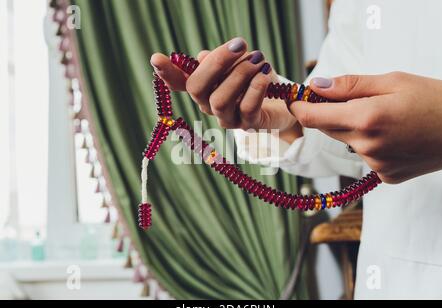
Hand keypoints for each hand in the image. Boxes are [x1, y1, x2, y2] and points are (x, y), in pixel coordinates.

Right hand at [150, 38, 300, 140]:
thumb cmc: (254, 79)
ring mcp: (228, 118)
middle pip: (197, 89)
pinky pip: (247, 108)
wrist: (282, 102)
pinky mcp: (249, 125)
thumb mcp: (237, 64)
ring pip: (220, 100)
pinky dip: (256, 88)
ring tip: (259, 59)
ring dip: (241, 74)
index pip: (180, 82)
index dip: (167, 73)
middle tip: (240, 44)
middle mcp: (209, 106)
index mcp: (204, 88)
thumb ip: (218, 61)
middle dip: (217, 63)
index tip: (156, 58)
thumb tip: (201, 58)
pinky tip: (265, 75)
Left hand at [290, 72, 441, 182]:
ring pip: (347, 143)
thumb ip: (349, 86)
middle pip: (327, 129)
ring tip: (383, 118)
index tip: (297, 99)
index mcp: (365, 119)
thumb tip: (314, 87)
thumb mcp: (392, 81)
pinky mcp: (386, 177)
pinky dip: (370, 145)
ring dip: (352, 129)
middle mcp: (366, 146)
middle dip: (330, 114)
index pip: (312, 118)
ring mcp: (376, 165)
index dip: (300, 107)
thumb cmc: (434, 98)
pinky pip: (364, 158)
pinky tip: (393, 136)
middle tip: (351, 99)